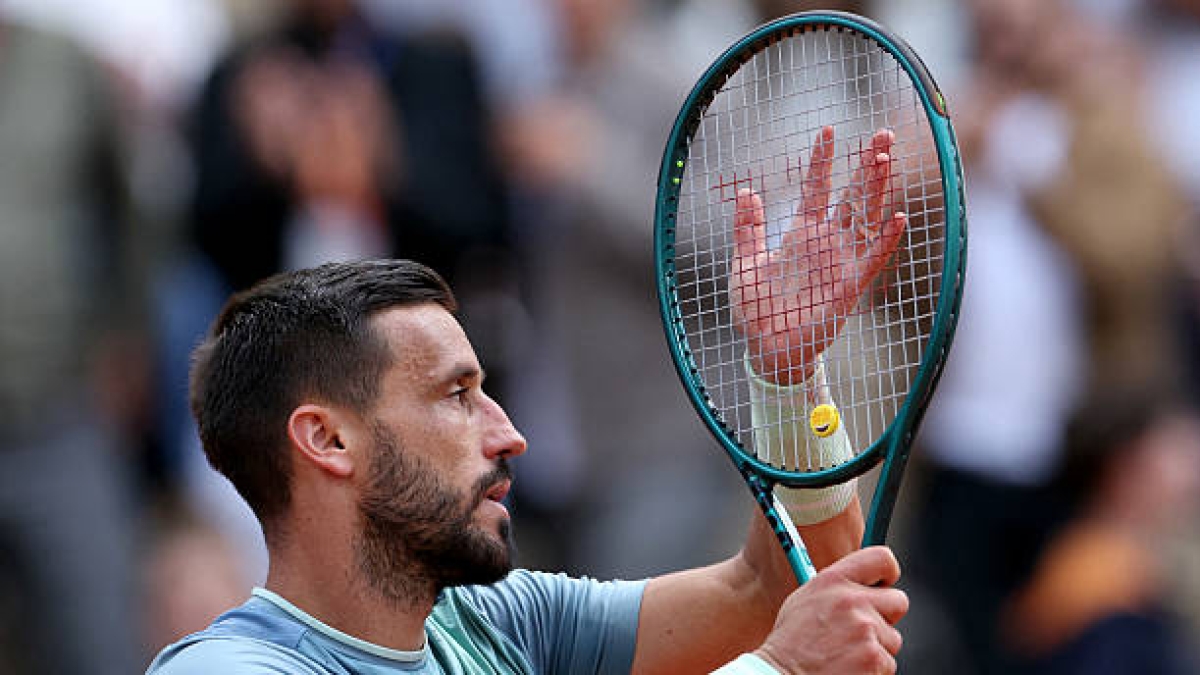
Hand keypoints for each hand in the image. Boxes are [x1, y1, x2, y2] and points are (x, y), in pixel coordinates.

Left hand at [731, 127, 906, 384]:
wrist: (766, 349)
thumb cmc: (755, 310)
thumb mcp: (745, 265)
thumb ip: (748, 230)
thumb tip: (747, 192)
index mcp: (800, 235)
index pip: (816, 189)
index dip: (822, 161)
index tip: (828, 130)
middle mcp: (825, 243)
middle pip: (851, 195)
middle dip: (866, 165)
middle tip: (882, 133)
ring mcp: (839, 262)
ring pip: (865, 218)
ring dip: (877, 189)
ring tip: (886, 158)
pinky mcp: (849, 287)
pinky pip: (872, 259)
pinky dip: (886, 239)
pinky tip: (898, 217)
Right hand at [754, 546, 907, 674]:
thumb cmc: (790, 643)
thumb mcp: (805, 601)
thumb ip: (836, 589)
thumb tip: (862, 586)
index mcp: (833, 580)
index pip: (881, 559)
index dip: (888, 573)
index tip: (884, 585)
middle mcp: (851, 600)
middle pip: (898, 601)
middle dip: (886, 617)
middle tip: (865, 629)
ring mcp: (865, 629)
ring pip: (892, 638)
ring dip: (876, 648)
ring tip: (846, 654)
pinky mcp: (874, 658)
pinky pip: (888, 663)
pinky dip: (873, 670)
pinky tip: (849, 668)